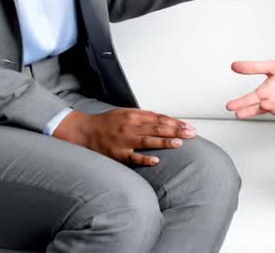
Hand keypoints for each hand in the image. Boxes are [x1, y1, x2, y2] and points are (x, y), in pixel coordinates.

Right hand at [53, 107, 195, 165]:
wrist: (84, 131)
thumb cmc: (106, 123)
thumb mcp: (125, 113)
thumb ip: (143, 116)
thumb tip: (163, 119)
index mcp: (133, 115)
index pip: (159, 119)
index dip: (175, 122)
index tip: (188, 126)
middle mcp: (130, 127)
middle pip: (157, 128)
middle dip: (176, 130)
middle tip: (191, 133)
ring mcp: (124, 141)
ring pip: (148, 141)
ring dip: (164, 142)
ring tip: (179, 143)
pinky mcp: (117, 154)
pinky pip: (133, 157)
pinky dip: (145, 159)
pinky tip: (156, 160)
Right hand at [226, 60, 274, 118]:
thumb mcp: (272, 66)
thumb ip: (254, 67)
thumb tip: (234, 65)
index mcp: (266, 92)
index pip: (250, 99)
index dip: (240, 103)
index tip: (230, 106)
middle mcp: (274, 101)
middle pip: (259, 109)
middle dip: (249, 111)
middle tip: (238, 113)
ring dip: (269, 107)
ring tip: (263, 103)